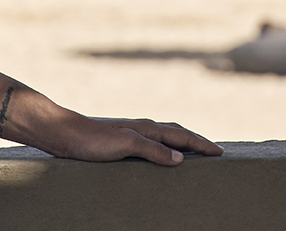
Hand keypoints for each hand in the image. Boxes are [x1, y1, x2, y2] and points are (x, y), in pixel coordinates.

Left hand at [36, 114, 222, 165]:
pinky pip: (152, 145)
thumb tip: (180, 158)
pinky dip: (164, 149)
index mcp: (148, 128)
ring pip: (164, 137)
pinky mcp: (121, 142)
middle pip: (177, 133)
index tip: (220, 153)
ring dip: (181, 144)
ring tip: (192, 154)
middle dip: (196, 142)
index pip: (182, 136)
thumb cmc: (92, 141)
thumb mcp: (124, 146)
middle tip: (213, 152)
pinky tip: (158, 158)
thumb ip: (152, 150)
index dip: (202, 144)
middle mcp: (143, 128)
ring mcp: (132, 133)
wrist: (64, 134)